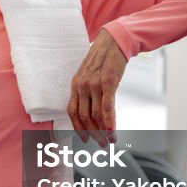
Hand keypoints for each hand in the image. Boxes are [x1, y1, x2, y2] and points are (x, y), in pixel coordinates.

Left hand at [68, 29, 126, 144]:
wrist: (114, 41)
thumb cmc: (104, 60)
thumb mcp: (90, 75)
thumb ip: (88, 91)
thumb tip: (93, 112)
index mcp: (76, 85)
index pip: (72, 112)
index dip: (78, 128)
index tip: (85, 139)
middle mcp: (82, 86)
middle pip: (84, 117)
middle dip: (93, 134)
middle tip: (101, 144)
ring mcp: (94, 84)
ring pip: (96, 115)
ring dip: (103, 131)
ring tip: (110, 140)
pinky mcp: (108, 82)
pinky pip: (107, 107)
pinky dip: (109, 122)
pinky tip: (113, 132)